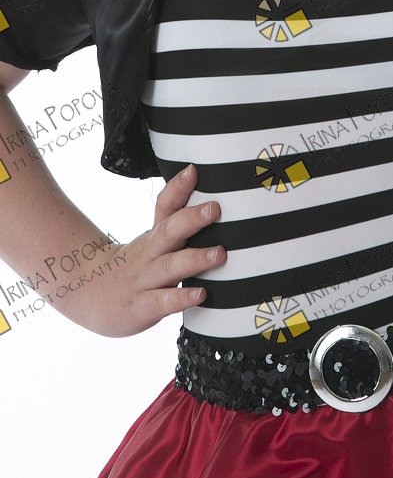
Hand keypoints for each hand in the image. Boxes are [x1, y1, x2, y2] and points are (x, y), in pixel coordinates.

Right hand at [81, 163, 226, 337]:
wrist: (88, 295)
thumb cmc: (133, 265)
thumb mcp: (153, 241)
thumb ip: (179, 223)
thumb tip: (212, 199)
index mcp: (154, 236)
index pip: (164, 206)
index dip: (177, 188)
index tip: (193, 170)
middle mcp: (150, 254)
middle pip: (168, 232)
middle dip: (191, 219)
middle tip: (215, 208)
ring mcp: (144, 280)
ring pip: (169, 267)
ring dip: (195, 259)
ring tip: (219, 254)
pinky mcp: (141, 307)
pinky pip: (163, 302)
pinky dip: (181, 298)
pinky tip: (200, 294)